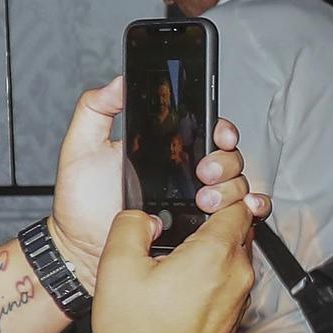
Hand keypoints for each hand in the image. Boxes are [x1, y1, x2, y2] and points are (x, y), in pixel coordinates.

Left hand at [51, 78, 265, 285]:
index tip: (217, 133)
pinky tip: (244, 210)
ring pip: (237, 184)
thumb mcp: (80, 148)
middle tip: (204, 172)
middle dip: (225, 160)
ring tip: (205, 199)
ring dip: (232, 188)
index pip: (204, 129)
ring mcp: (196, 202)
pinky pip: (240, 218)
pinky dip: (252, 210)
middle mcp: (185, 174)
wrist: (81, 250)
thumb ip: (94, 109)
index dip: (219, 127)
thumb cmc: (81, 205)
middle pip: (228, 156)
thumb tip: (119, 82)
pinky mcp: (202, 230)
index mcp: (164, 150)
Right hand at [88, 200, 255, 332]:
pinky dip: (214, 280)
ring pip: (237, 260)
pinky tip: (184, 288)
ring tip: (180, 258)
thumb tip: (145, 217)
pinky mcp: (233, 321)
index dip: (221, 194)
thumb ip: (131, 224)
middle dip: (218, 222)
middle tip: (187, 225)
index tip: (200, 198)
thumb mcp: (117, 265)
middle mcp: (238, 276)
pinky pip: (230, 287)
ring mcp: (239, 301)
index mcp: (216, 254)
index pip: (239, 205)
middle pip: (241, 231)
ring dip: (215, 253)